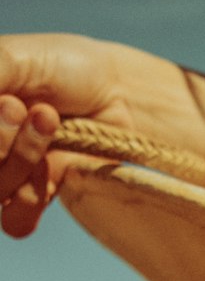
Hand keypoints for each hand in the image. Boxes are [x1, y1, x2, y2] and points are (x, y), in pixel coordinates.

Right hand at [0, 34, 132, 236]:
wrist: (117, 95)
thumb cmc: (65, 66)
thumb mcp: (13, 57)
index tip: (9, 101)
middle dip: (1, 139)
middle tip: (31, 109)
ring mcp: (4, 174)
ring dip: (22, 158)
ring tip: (50, 122)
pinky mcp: (34, 200)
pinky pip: (14, 223)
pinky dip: (30, 201)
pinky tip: (52, 168)